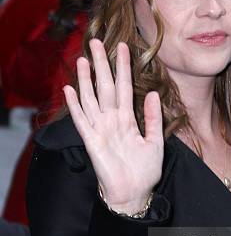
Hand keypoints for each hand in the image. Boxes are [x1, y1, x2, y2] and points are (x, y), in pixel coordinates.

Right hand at [63, 39, 163, 213]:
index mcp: (128, 120)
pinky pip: (81, 120)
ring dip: (86, 79)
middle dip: (102, 64)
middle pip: (105, 87)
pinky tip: (69, 89)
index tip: (124, 46)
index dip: (124, 67)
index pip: (124, 87)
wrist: (134, 194)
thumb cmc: (144, 172)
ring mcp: (101, 130)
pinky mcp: (92, 142)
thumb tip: (152, 93)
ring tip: (83, 59)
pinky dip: (75, 105)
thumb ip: (153, 118)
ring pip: (91, 99)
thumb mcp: (155, 142)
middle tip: (96, 41)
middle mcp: (112, 121)